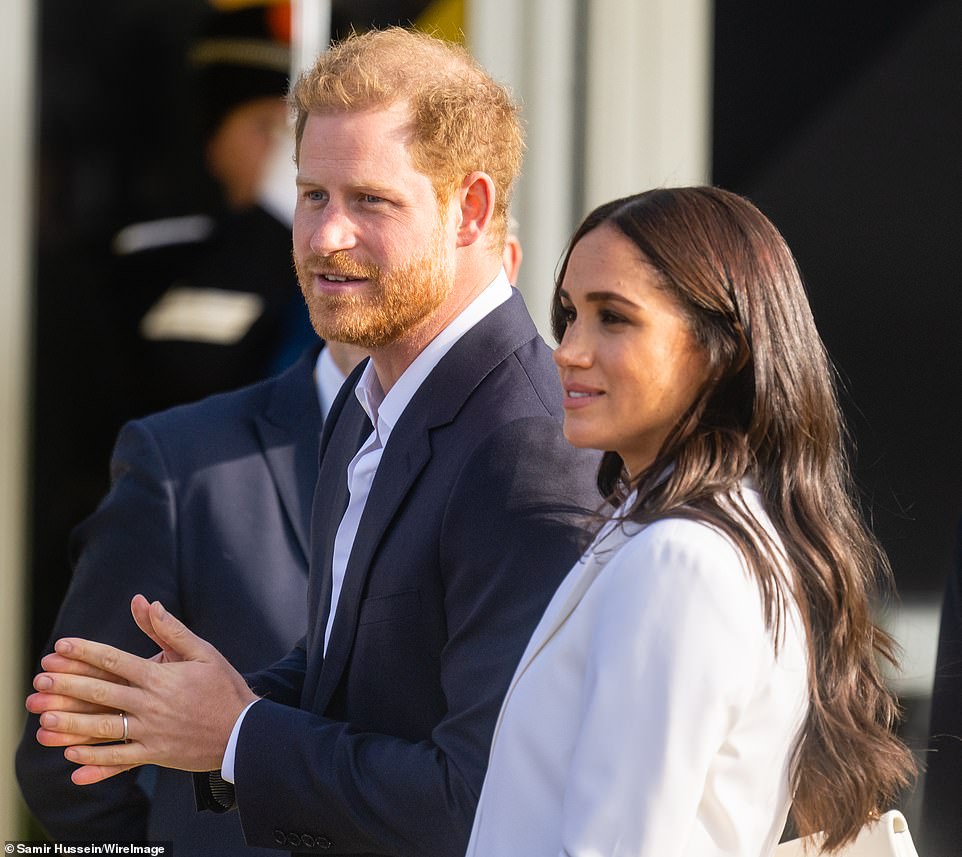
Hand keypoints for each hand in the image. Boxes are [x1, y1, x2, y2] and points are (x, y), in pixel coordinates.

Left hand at [26, 595, 257, 784]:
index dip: (85, 652)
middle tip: (40, 682)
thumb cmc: (224, 687)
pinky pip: (119, 760)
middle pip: (102, 694)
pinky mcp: (156, 755)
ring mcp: (152, 732)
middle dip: (68, 686)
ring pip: (104, 729)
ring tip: (45, 720)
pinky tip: (72, 760)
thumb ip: (171, 630)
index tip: (61, 646)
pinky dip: (95, 762)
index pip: (115, 660)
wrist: (244, 730)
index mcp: (161, 677)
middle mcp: (151, 704)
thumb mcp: (202, 652)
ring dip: (72, 725)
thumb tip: (148, 603)